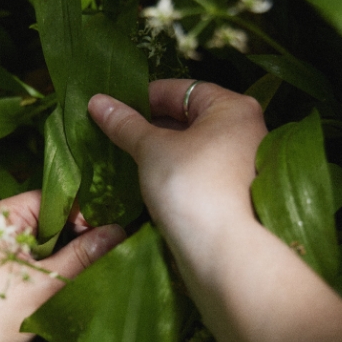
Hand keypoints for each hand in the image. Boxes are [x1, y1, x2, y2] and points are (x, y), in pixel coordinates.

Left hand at [0, 190, 124, 341]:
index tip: (106, 240)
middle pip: (53, 218)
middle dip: (77, 238)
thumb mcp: (46, 284)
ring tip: (86, 273)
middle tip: (102, 259)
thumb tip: (120, 230)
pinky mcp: (1, 264)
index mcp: (0, 214)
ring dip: (67, 256)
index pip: (55, 200)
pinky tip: (66, 283)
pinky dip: (55, 267)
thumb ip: (83, 255)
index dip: (84, 217)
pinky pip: (38, 255)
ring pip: (48, 239)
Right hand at [88, 79, 266, 245]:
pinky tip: (145, 177)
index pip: (181, 90)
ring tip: (123, 154)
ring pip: (192, 145)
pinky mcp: (234, 191)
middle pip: (188, 116)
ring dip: (158, 148)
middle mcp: (244, 130)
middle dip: (149, 124)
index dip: (142, 96)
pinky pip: (198, 170)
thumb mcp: (152, 150)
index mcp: (233, 108)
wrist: (224, 252)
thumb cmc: (191, 187)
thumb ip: (125, 124)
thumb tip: (96, 101)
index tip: (112, 107)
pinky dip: (172, 169)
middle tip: (113, 132)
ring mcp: (242, 163)